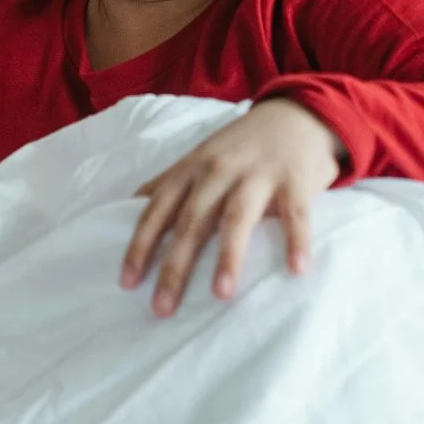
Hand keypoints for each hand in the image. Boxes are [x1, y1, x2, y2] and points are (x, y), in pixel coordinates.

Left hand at [121, 99, 343, 317]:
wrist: (295, 115)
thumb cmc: (240, 146)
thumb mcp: (198, 158)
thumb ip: (168, 183)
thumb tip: (127, 208)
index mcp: (190, 171)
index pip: (157, 211)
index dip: (140, 246)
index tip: (127, 283)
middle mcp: (218, 171)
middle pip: (191, 222)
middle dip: (175, 266)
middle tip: (162, 308)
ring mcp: (257, 174)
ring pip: (236, 218)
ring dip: (228, 256)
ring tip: (220, 294)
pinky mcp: (295, 179)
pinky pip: (295, 214)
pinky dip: (296, 241)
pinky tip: (296, 270)